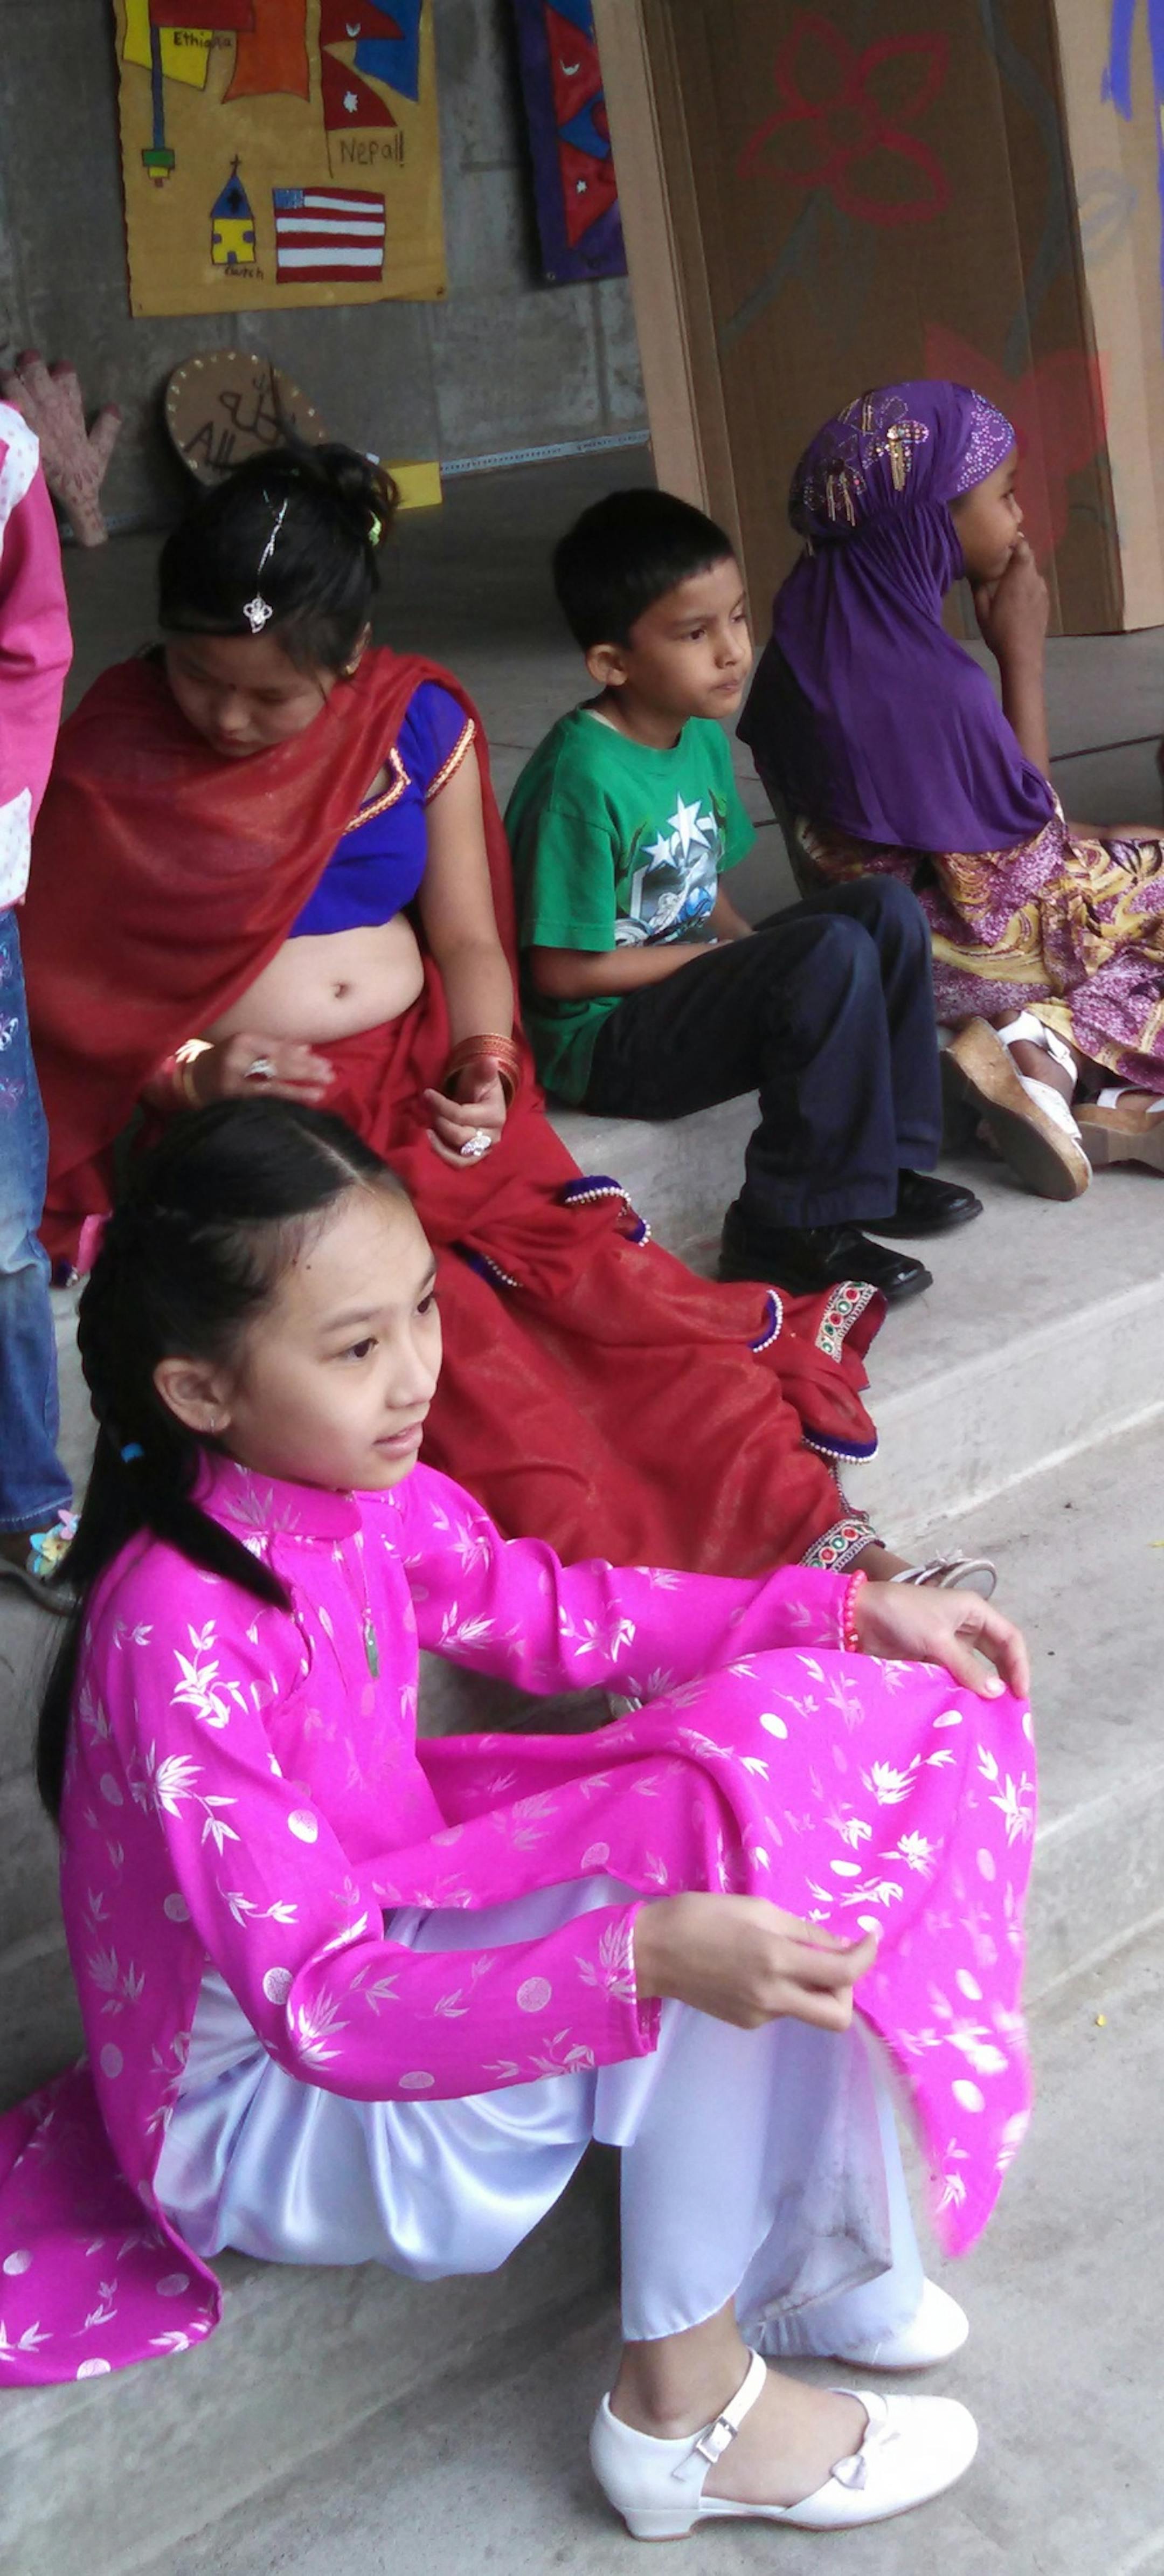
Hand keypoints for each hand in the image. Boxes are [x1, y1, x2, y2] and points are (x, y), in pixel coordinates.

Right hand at [190, 1032, 333, 1106]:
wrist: (193, 1078)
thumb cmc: (227, 1059)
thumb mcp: (248, 1047)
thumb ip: (275, 1047)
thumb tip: (307, 1049)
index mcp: (243, 1041)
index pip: (279, 1049)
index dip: (302, 1057)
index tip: (324, 1063)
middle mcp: (239, 1058)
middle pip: (279, 1065)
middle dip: (306, 1071)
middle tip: (329, 1076)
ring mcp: (235, 1080)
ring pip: (272, 1084)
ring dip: (298, 1088)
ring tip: (321, 1092)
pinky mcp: (232, 1099)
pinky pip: (262, 1099)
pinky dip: (282, 1101)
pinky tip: (298, 1103)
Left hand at [423, 1065, 507, 1168]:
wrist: (484, 1099)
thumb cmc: (480, 1085)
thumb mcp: (482, 1075)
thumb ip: (484, 1070)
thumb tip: (490, 1060)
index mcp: (495, 1115)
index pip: (461, 1115)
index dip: (441, 1105)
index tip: (427, 1094)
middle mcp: (492, 1136)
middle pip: (458, 1136)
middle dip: (440, 1122)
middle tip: (431, 1110)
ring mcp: (484, 1149)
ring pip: (460, 1156)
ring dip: (440, 1145)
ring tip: (428, 1131)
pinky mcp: (475, 1156)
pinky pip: (459, 1163)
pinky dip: (444, 1155)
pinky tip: (433, 1141)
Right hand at [632, 1892, 878, 2031]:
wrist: (649, 1952)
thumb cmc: (700, 1916)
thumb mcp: (757, 1908)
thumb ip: (804, 1931)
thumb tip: (842, 1945)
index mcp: (776, 1959)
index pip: (843, 1973)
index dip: (866, 1955)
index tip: (868, 1936)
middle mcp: (772, 1996)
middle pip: (838, 2016)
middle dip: (846, 1990)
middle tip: (830, 1962)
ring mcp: (759, 2015)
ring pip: (808, 2010)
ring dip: (812, 1987)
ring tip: (781, 1954)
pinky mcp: (746, 2023)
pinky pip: (783, 2009)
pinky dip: (785, 1990)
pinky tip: (756, 1968)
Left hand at [854, 1579, 1028, 1699]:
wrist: (859, 1615)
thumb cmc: (903, 1615)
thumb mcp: (938, 1639)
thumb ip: (967, 1667)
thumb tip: (996, 1693)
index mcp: (975, 1611)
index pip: (1010, 1638)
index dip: (1019, 1665)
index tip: (1020, 1694)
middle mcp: (966, 1626)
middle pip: (996, 1654)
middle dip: (1005, 1679)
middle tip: (1010, 1709)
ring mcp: (948, 1643)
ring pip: (975, 1668)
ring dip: (982, 1688)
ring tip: (990, 1714)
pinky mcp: (932, 1658)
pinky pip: (954, 1676)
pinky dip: (960, 1690)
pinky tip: (965, 1709)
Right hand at [973, 536, 1047, 666]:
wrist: (1023, 655)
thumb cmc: (999, 632)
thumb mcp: (981, 611)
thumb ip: (979, 588)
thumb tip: (974, 572)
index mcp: (1018, 577)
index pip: (1023, 547)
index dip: (1014, 541)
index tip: (1002, 542)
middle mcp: (1033, 579)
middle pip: (1029, 557)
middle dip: (1017, 555)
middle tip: (1002, 558)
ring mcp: (1042, 591)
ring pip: (1033, 571)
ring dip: (1022, 570)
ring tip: (1008, 578)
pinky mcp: (1046, 602)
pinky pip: (1037, 585)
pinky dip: (1028, 583)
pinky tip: (1018, 595)